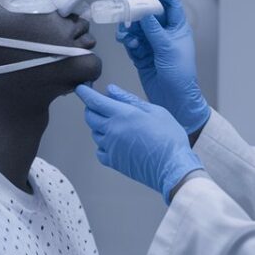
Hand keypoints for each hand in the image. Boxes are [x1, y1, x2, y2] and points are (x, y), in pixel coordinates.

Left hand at [76, 83, 203, 203]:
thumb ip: (129, 99)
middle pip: (89, 116)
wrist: (173, 167)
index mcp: (122, 114)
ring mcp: (110, 147)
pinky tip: (117, 143)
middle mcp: (112, 130)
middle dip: (92, 108)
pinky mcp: (112, 161)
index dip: (84, 92)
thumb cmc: (169, 138)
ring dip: (100, 126)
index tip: (81, 88)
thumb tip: (110, 90)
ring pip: (94, 132)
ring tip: (119, 126)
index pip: (94, 101)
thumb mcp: (155, 111)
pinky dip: (104, 145)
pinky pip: (99, 150)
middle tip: (102, 106)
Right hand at [114, 0, 209, 133]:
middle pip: (147, 12)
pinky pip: (131, 41)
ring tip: (125, 35)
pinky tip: (128, 45)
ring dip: (128, 29)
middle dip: (134, 13)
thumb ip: (154, 30)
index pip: (167, 1)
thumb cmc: (181, 75)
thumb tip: (144, 13)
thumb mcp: (168, 49)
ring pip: (136, 27)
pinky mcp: (142, 54)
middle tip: (123, 15)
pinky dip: (127, 41)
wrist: (175, 99)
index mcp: (178, 26)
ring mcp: (153, 43)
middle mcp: (165, 32)